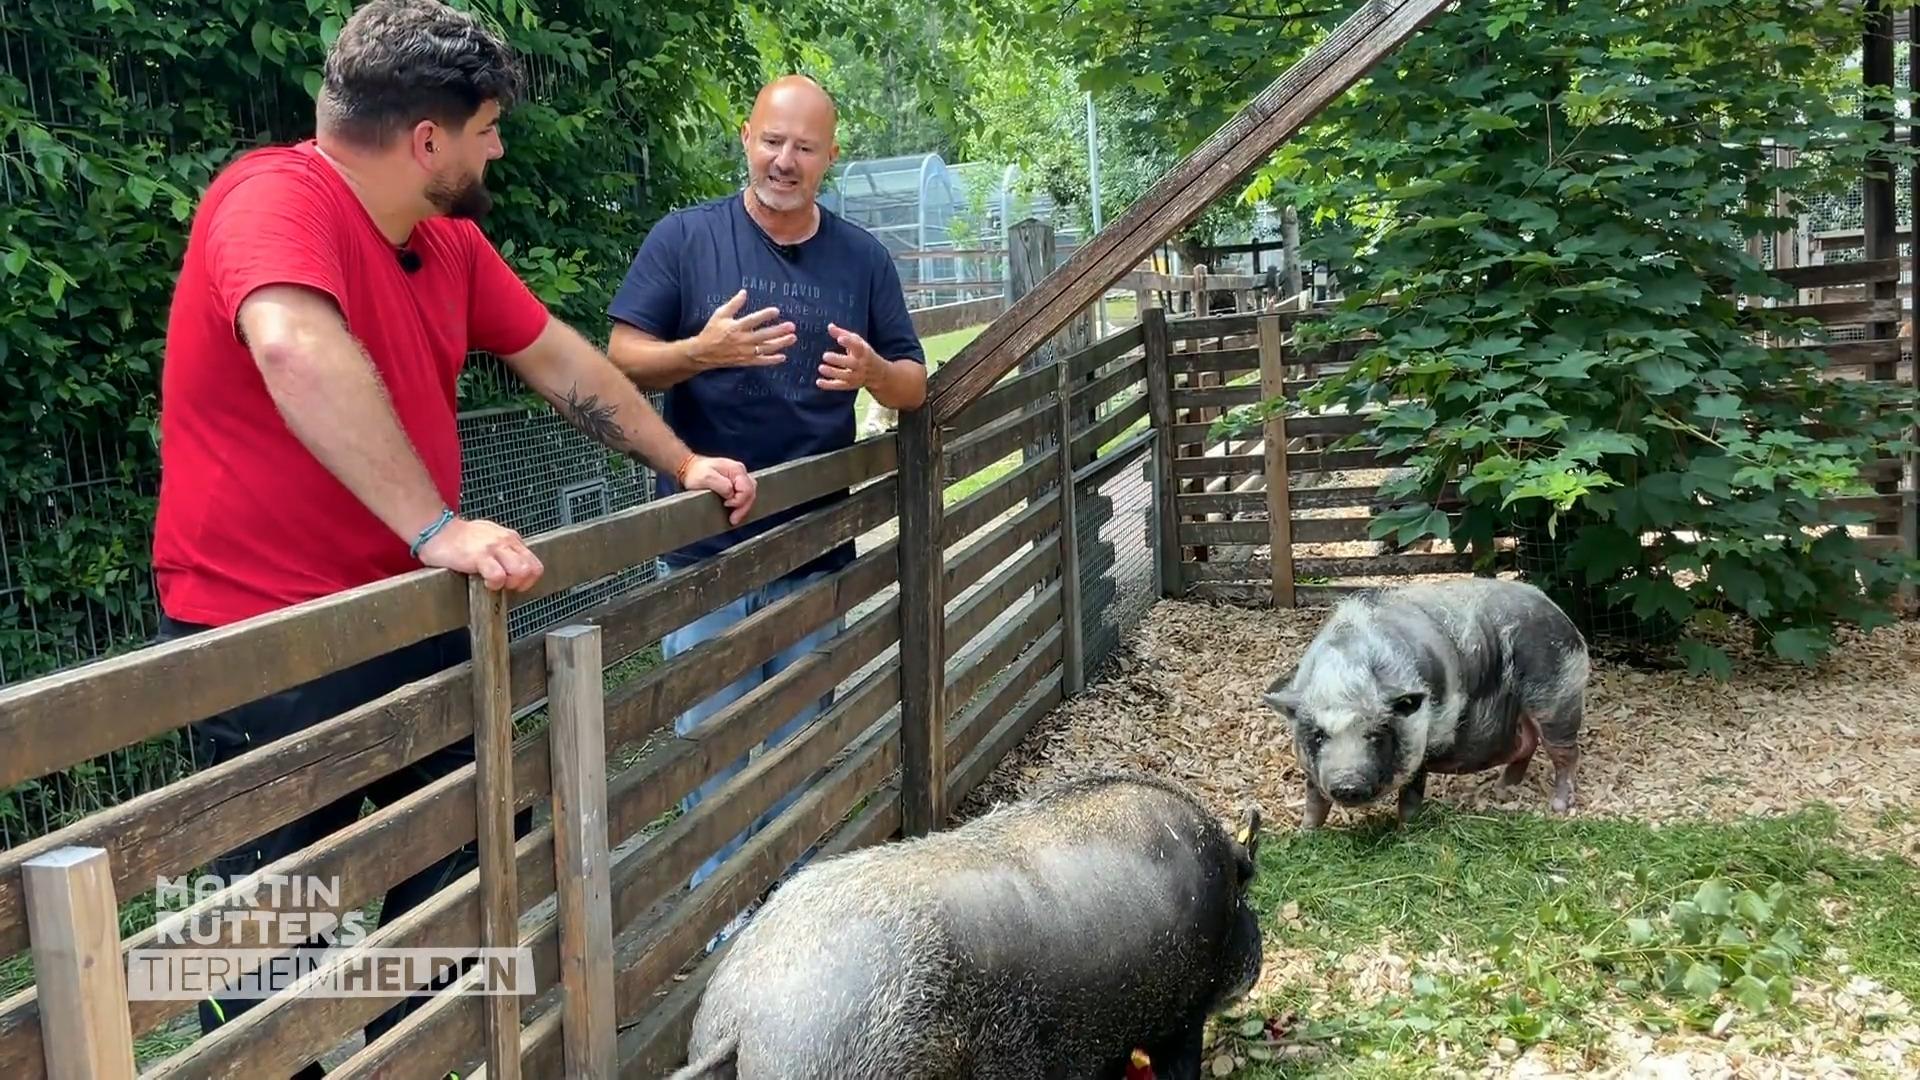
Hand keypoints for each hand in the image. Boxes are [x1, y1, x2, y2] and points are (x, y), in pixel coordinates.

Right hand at [416, 516, 544, 592]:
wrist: (436, 530)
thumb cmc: (459, 537)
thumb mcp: (489, 538)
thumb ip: (504, 551)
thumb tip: (513, 570)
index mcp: (510, 538)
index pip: (535, 564)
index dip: (527, 580)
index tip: (514, 584)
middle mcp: (506, 541)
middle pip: (532, 569)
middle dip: (521, 583)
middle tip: (505, 585)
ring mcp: (494, 548)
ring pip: (521, 571)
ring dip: (509, 583)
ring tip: (495, 583)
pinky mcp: (479, 556)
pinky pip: (498, 576)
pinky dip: (493, 584)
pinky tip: (482, 581)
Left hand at [681, 455, 757, 525]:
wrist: (689, 468)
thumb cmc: (695, 473)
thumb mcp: (706, 478)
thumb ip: (722, 486)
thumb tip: (732, 495)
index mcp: (736, 470)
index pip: (747, 489)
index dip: (739, 501)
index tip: (726, 505)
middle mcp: (740, 472)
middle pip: (751, 493)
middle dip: (743, 508)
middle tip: (734, 519)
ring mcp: (738, 477)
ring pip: (749, 494)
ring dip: (743, 506)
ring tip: (734, 517)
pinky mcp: (734, 482)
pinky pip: (744, 494)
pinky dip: (740, 504)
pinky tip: (734, 510)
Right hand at [691, 290, 795, 368]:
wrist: (703, 352)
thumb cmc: (712, 331)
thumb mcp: (720, 314)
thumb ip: (733, 304)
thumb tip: (744, 292)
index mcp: (736, 327)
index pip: (753, 320)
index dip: (765, 315)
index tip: (777, 311)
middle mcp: (742, 340)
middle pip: (764, 335)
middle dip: (779, 331)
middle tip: (792, 326)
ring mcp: (745, 352)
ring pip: (766, 348)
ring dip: (780, 343)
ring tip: (793, 338)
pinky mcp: (745, 361)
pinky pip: (761, 361)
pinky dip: (772, 360)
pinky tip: (783, 357)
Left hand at [819, 323, 883, 391]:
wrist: (879, 374)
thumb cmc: (864, 354)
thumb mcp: (857, 342)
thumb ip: (843, 334)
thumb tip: (829, 326)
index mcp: (864, 352)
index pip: (858, 347)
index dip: (849, 342)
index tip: (840, 339)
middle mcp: (861, 365)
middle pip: (851, 363)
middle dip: (838, 360)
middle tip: (825, 355)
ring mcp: (856, 376)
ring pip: (846, 376)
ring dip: (833, 373)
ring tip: (820, 368)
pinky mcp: (850, 385)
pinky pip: (840, 386)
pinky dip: (829, 385)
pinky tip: (818, 382)